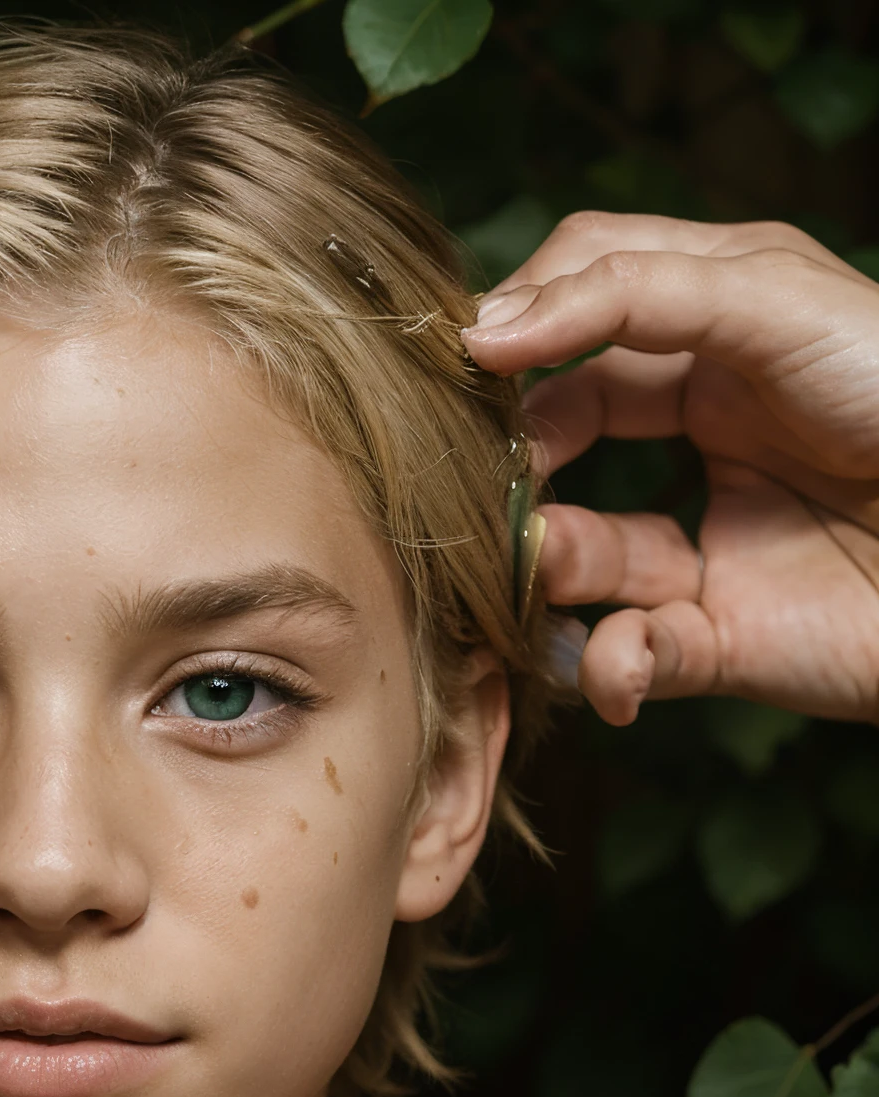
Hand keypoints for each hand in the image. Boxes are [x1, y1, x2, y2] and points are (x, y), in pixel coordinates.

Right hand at [462, 212, 878, 726]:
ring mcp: (704, 542)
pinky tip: (622, 659)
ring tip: (545, 555)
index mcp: (718, 337)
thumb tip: (485, 334)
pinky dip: (612, 666)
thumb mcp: (769, 298)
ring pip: (575, 555)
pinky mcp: (716, 640)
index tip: (465, 363)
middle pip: (560, 432)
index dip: (520, 329)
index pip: (582, 308)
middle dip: (519, 452)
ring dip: (551, 561)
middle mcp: (700, 433)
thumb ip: (628, 293)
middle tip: (487, 466)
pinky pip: (631, 657)